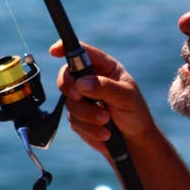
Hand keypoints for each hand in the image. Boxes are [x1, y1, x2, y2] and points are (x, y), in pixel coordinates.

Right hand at [49, 41, 154, 155]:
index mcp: (104, 67)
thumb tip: (81, 83)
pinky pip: (74, 121)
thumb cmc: (135, 113)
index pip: (82, 52)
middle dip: (70, 88)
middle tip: (79, 97)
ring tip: (106, 120)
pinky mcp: (79, 118)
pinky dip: (89, 128)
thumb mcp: (126, 97)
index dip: (65, 48)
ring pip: (70, 102)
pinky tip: (104, 132)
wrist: (134, 140)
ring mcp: (83, 99)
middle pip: (66, 77)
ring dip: (87, 114)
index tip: (54, 51)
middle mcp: (90, 80)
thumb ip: (104, 87)